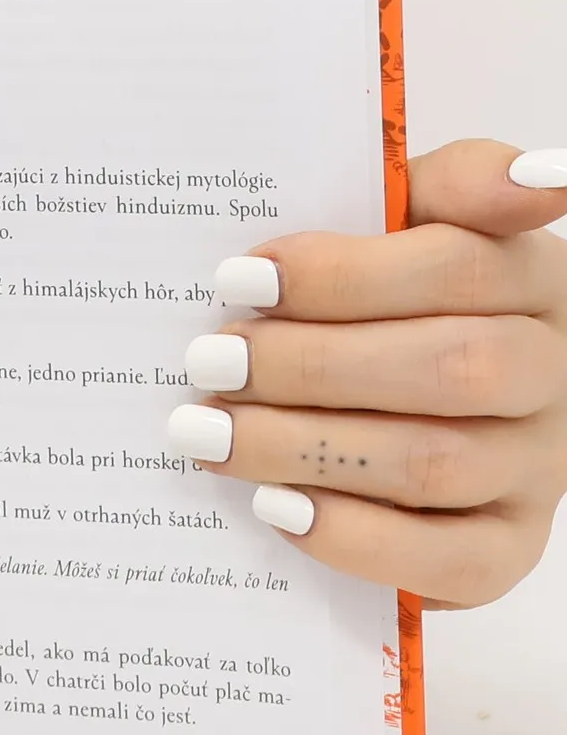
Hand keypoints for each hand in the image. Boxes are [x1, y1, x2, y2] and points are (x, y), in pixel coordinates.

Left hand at [168, 140, 566, 607]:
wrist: (420, 409)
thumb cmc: (394, 302)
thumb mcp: (418, 225)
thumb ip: (448, 188)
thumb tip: (540, 174)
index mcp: (533, 279)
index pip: (458, 266)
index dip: (342, 274)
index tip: (239, 277)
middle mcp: (552, 375)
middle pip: (451, 369)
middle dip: (310, 365)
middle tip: (206, 360)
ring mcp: (537, 469)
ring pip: (434, 463)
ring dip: (304, 448)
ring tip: (203, 431)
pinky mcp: (506, 549)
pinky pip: (448, 560)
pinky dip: (353, 537)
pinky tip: (273, 507)